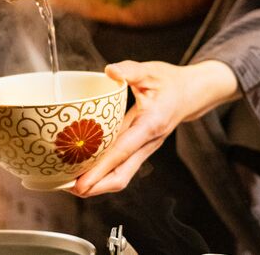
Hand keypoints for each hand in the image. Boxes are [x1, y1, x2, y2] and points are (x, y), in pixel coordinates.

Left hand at [69, 59, 238, 197]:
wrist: (191, 94)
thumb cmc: (170, 82)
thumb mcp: (151, 71)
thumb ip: (130, 70)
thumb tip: (110, 71)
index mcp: (151, 124)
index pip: (123, 151)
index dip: (101, 169)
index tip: (82, 183)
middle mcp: (148, 142)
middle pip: (121, 175)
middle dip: (96, 186)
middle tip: (68, 188)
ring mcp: (145, 148)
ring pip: (121, 175)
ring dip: (98, 183)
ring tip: (70, 183)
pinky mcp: (140, 148)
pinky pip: (121, 166)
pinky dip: (103, 172)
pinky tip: (84, 169)